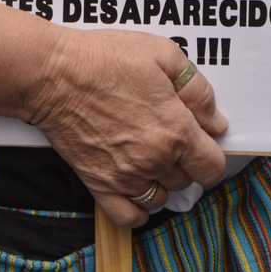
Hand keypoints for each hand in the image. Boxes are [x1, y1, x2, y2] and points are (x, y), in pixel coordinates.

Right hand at [31, 28, 227, 226]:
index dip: (212, 152)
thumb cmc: (106, 58)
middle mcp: (154, 160)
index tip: (201, 138)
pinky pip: (129, 216)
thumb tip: (216, 122)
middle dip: (185, 160)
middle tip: (169, 134)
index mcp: (176, 129)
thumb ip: (198, 90)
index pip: (213, 166)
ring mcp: (126, 176)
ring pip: (161, 198)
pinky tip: (137, 185)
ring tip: (151, 155)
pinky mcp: (99, 184)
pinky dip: (138, 207)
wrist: (54, 73)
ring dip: (163, 181)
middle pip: (188, 180)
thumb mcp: (163, 54)